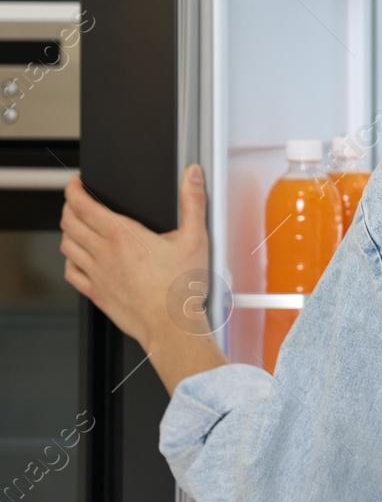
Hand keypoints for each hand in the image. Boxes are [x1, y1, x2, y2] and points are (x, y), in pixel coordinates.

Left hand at [60, 164, 211, 351]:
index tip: (76, 184)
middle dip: (69, 206)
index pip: (82, 205)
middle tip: (77, 201)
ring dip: (68, 231)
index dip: (74, 190)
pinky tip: (79, 257)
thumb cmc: (182, 287)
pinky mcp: (96, 292)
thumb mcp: (195, 238)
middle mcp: (103, 253)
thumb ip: (193, 202)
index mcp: (123, 235)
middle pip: (69, 222)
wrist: (171, 324)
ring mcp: (96, 274)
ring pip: (66, 245)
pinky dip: (70, 259)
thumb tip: (193, 176)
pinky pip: (70, 271)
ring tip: (77, 226)